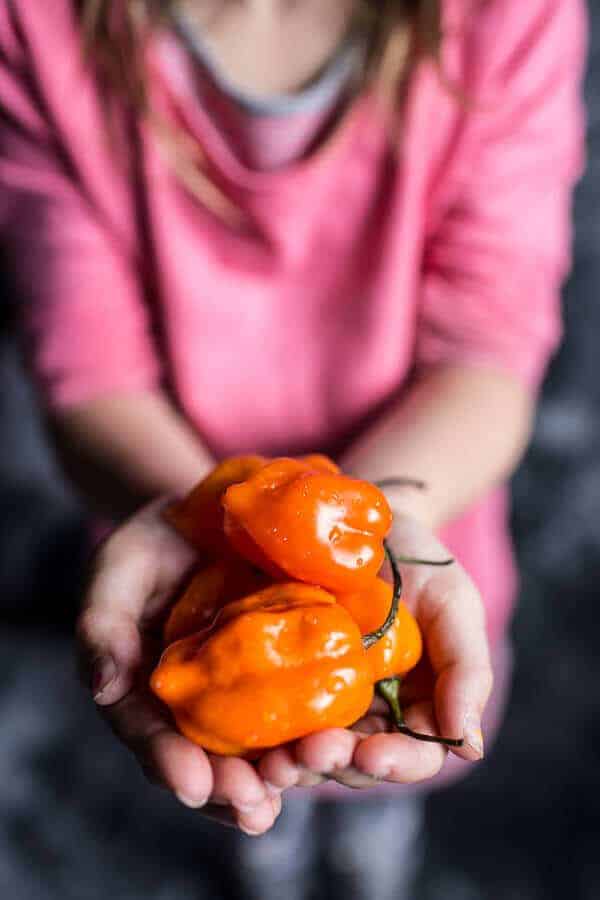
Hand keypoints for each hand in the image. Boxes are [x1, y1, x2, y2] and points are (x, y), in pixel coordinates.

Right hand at [76, 499, 281, 834]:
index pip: (149, 734)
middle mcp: (194, 702)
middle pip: (207, 756)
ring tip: (296, 791)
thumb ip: (104, 625)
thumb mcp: (119, 571)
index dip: (168, 762)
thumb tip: (103, 687)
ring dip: (275, 775)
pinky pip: (300, 707)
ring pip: (256, 745)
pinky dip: (312, 732)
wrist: (212, 509)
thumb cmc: (154, 543)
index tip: (193, 783)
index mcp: (145, 689)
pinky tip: (334, 751)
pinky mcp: (287, 667)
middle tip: (254, 807)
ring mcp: (242, 688)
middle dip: (230, 788)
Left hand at [258, 514, 492, 790]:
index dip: (396, 763)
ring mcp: (323, 700)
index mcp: (417, 708)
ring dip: (295, 763)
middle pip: (356, 762)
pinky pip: (272, 718)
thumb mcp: (454, 604)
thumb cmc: (419, 562)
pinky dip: (263, 738)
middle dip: (335, 765)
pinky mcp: (282, 679)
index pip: (414, 755)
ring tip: (277, 760)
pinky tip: (250, 741)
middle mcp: (369, 715)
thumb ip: (467, 671)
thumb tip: (470, 748)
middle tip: (312, 753)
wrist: (364, 520)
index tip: (372, 754)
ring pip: (311, 751)